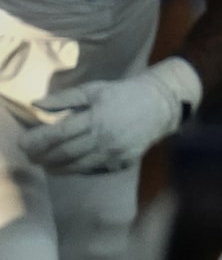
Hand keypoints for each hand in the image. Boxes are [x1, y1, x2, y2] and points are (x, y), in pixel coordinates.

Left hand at [20, 59, 200, 173]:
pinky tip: (70, 168)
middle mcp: (102, 138)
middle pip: (65, 152)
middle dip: (44, 157)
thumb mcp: (93, 90)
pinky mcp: (124, 161)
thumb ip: (64, 99)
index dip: (37, 140)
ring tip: (46, 166)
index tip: (23, 143)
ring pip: (79, 165)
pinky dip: (80, 170)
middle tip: (31, 158)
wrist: (160, 105)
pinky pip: (96, 169)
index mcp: (94, 118)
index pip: (58, 133)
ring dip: (58, 168)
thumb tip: (36, 105)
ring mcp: (114, 152)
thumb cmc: (124, 93)